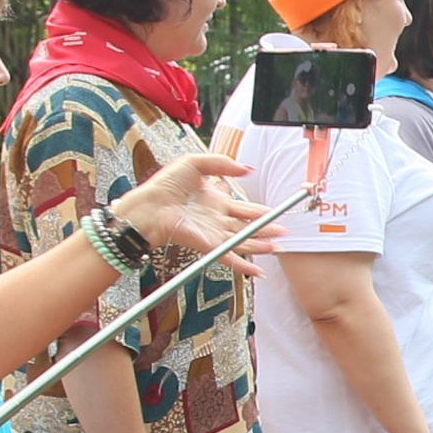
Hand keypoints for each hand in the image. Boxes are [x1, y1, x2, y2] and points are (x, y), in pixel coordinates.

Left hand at [110, 152, 275, 264]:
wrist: (148, 206)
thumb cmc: (164, 186)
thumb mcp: (194, 163)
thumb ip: (222, 163)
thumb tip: (246, 169)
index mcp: (215, 200)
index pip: (244, 207)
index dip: (260, 210)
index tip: (275, 211)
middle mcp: (216, 218)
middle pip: (248, 226)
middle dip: (267, 229)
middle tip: (283, 232)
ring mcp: (213, 233)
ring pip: (243, 241)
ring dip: (261, 245)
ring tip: (277, 247)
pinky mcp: (207, 245)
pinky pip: (229, 257)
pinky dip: (244, 265)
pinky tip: (257, 270)